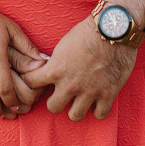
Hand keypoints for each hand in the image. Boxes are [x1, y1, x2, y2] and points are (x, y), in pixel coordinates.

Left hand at [21, 17, 135, 120]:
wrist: (113, 29)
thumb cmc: (87, 32)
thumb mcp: (63, 45)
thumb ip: (55, 63)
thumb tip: (48, 71)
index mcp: (55, 70)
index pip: (31, 84)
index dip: (33, 82)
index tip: (39, 81)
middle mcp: (70, 85)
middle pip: (53, 107)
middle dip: (56, 101)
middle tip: (62, 94)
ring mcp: (89, 91)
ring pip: (75, 116)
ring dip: (76, 108)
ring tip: (79, 100)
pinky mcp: (108, 94)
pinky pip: (99, 115)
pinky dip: (97, 110)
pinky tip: (97, 101)